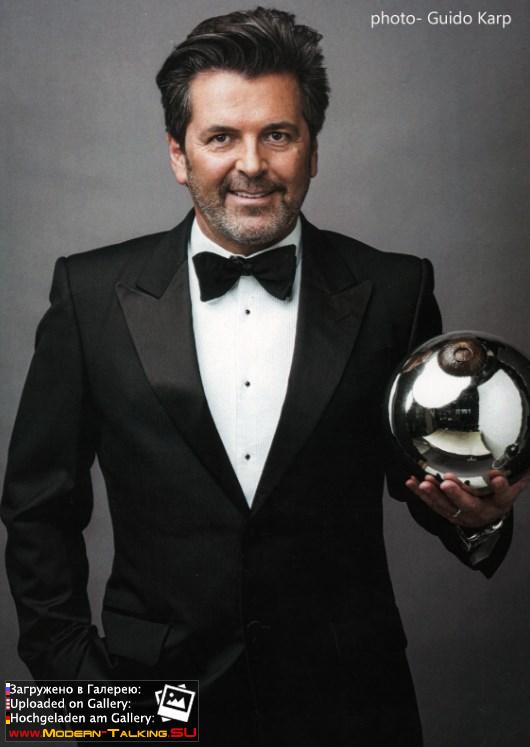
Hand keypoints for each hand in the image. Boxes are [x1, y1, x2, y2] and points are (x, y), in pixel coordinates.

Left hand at [405, 469, 529, 528]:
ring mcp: (461, 514)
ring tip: (425, 483)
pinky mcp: (446, 512)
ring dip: (434, 495)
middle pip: (469, 505)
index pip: (503, 496)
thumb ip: (514, 475)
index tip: (497, 477)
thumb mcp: (511, 487)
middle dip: (457, 494)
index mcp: (499, 504)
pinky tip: (412, 483)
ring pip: (447, 507)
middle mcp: (480, 512)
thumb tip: (522, 460)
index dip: (500, 487)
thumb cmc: (498, 497)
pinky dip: (420, 494)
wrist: (489, 514)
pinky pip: (432, 504)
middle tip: (447, 483)